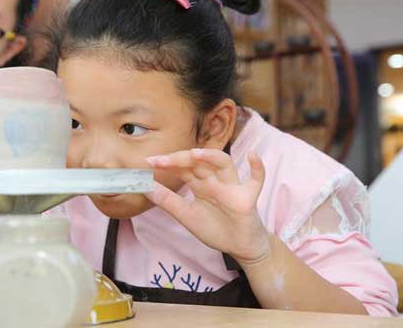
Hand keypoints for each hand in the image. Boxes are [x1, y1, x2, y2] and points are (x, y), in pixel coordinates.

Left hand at [145, 148, 270, 265]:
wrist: (239, 247)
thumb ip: (167, 201)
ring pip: (225, 164)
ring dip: (212, 157)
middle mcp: (216, 180)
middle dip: (181, 159)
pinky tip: (252, 156)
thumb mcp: (186, 216)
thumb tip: (144, 187)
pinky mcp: (247, 199)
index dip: (167, 163)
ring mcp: (232, 187)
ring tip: (196, 154)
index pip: (183, 168)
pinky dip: (258, 169)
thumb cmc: (215, 228)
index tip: (148, 162)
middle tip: (161, 160)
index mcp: (200, 184)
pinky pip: (256, 181)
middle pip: (199, 162)